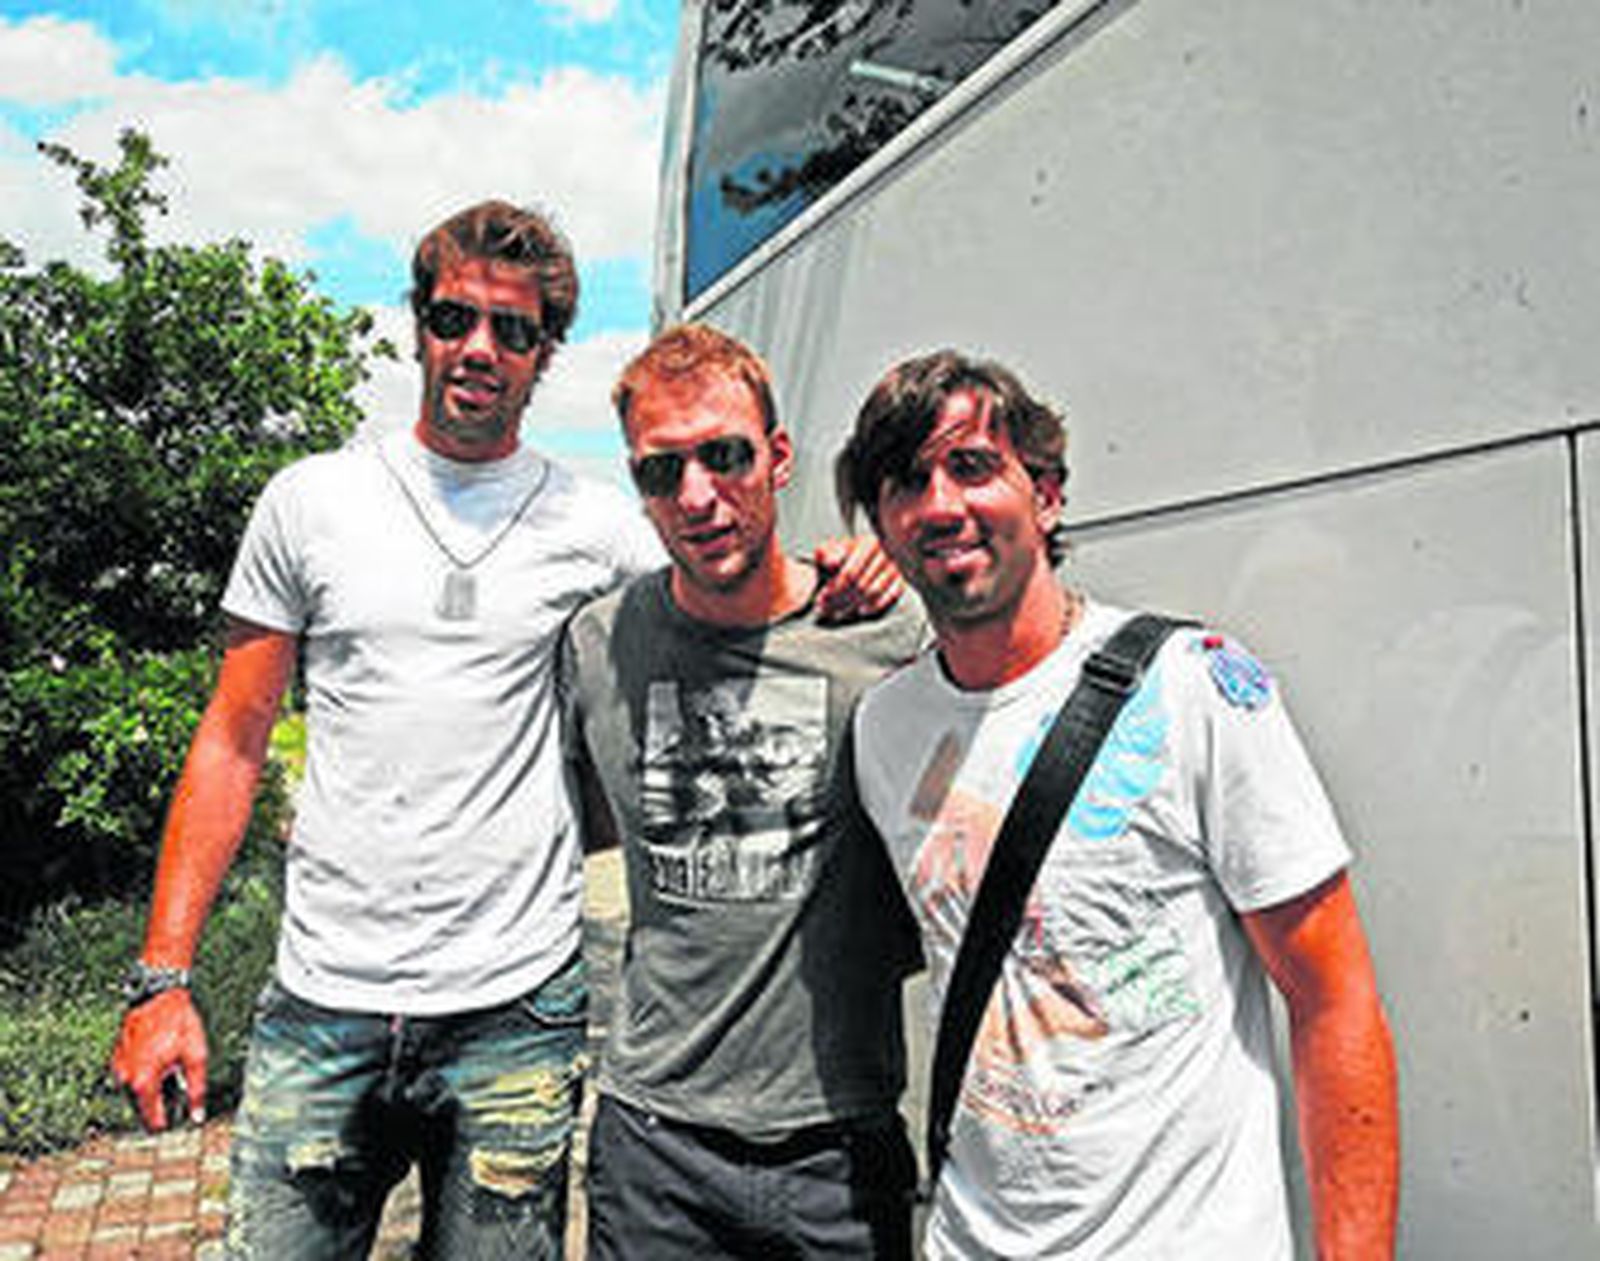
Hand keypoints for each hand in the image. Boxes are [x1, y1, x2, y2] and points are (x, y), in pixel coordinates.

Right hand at [110, 989, 208, 1130]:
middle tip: (178, 1086)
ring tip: (170, 1068)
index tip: (178, 1121)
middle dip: (160, 1104)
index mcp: (144, 1082)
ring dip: (151, 1090)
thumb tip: (197, 1117)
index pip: (151, 1120)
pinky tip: (159, 1060)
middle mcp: (125, 1079)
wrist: (159, 996)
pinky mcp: (117, 1059)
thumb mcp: (196, 1057)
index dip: (167, 1123)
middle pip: (142, 1108)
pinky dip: (144, 1076)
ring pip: (135, 1093)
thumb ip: (196, 1090)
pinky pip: (130, 1077)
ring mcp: (118, 1069)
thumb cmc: (179, 1025)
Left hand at [813, 535, 903, 622]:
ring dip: (854, 606)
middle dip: (841, 600)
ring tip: (838, 612)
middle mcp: (884, 553)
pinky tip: (860, 610)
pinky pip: (890, 597)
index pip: (850, 572)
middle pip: (861, 584)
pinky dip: (874, 606)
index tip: (822, 599)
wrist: (860, 558)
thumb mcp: (829, 551)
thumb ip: (825, 554)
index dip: (834, 589)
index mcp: (867, 543)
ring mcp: (895, 568)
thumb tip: (833, 562)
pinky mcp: (901, 580)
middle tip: (826, 609)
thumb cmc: (842, 557)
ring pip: (873, 592)